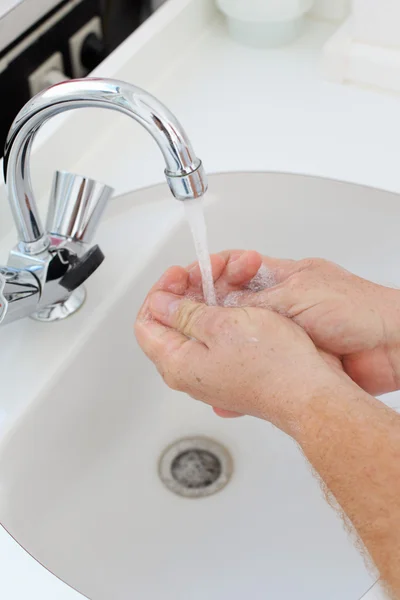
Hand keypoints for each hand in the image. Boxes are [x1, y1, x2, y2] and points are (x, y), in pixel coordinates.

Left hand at [135, 266, 350, 435]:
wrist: (309, 392)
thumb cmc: (272, 364)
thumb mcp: (221, 325)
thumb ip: (184, 313)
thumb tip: (160, 304)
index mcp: (177, 363)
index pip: (147, 322)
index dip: (160, 292)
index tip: (180, 274)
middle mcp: (190, 372)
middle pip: (173, 321)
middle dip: (189, 289)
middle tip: (211, 270)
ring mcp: (212, 372)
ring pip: (198, 324)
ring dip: (212, 296)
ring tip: (235, 278)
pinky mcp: (233, 370)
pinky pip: (219, 335)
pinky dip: (226, 312)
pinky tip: (244, 299)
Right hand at [193, 253, 399, 395]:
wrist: (391, 346)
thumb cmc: (358, 310)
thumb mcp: (296, 298)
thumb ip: (256, 304)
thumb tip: (220, 307)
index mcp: (278, 276)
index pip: (229, 268)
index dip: (202, 273)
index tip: (178, 282)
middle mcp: (276, 302)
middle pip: (227, 303)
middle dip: (201, 310)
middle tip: (177, 320)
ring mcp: (282, 330)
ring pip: (237, 334)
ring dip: (216, 342)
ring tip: (195, 351)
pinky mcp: (290, 357)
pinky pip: (254, 361)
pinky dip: (237, 370)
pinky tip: (224, 383)